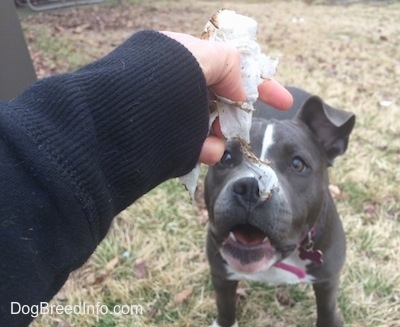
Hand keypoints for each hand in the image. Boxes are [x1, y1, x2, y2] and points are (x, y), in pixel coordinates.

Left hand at [162, 32, 292, 164]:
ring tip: (211, 140)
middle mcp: (182, 87)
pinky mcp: (170, 141)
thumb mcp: (202, 56)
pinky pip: (198, 147)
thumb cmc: (160, 76)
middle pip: (224, 104)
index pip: (231, 69)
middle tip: (237, 125)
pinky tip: (204, 151)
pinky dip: (206, 150)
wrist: (122, 115)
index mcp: (187, 61)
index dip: (260, 85)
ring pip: (213, 128)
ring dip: (219, 136)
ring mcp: (176, 116)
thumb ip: (230, 65)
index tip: (284, 102)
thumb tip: (241, 92)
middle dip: (235, 117)